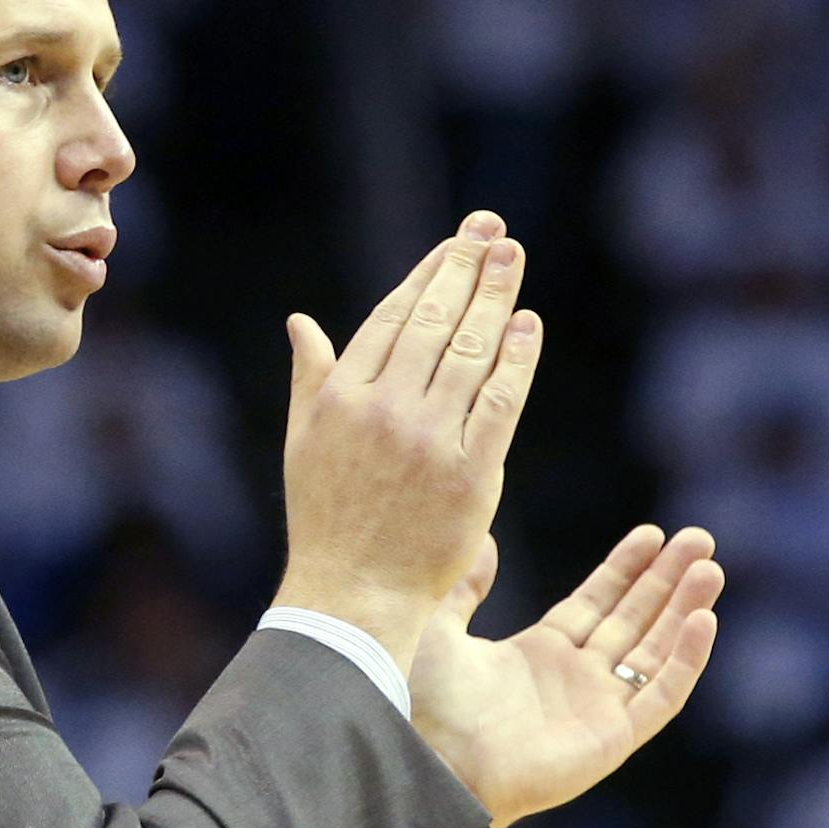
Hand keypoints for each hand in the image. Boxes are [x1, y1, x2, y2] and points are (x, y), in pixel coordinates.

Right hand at [274, 211, 542, 669]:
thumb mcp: (304, 442)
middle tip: (494, 231)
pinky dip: (516, 359)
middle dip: (466, 268)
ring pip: (469, 352)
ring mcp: (427, 438)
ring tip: (513, 258)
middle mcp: (382, 408)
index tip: (454, 242)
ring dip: (495, 298)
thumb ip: (311, 377)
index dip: (428, 274)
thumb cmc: (327, 522)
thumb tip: (300, 321)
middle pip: (434, 322)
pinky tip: (527, 325)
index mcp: (341, 396)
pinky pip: (500, 402)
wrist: (352, 596)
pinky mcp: (469, 472)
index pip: (393, 318)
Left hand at [408, 525, 723, 827]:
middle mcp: (575, 679)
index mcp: (539, 654)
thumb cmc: (431, 707)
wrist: (438, 764)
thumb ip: (466, 587)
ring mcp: (598, 708)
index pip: (596, 603)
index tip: (653, 534)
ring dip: (684, 610)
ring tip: (710, 568)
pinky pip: (661, 695)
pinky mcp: (615, 738)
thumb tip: (487, 541)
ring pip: (655, 651)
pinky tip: (704, 620)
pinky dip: (686, 660)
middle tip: (700, 539)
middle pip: (634, 620)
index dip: (625, 569)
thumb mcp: (443, 630)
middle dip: (667, 580)